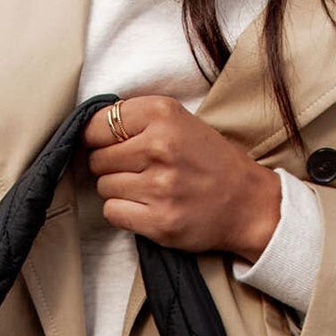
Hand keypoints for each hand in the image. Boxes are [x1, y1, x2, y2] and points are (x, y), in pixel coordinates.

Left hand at [81, 95, 281, 262]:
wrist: (246, 203)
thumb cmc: (209, 161)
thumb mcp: (179, 121)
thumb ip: (137, 121)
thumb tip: (88, 132)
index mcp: (162, 114)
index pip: (96, 125)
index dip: (97, 138)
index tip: (109, 145)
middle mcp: (159, 147)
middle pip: (97, 159)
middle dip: (109, 166)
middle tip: (135, 170)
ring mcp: (159, 187)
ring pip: (103, 187)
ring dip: (117, 190)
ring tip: (145, 189)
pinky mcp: (159, 221)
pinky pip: (112, 213)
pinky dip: (122, 212)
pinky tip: (144, 207)